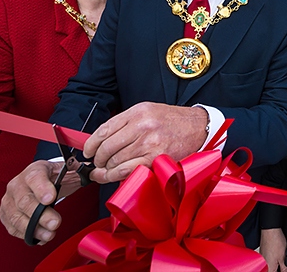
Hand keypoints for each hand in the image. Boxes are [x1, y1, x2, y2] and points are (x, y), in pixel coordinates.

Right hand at [0, 160, 80, 243]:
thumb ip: (86, 173)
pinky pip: (12, 226)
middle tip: (55, 223)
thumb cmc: (54, 177)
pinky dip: (26, 233)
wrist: (39, 182)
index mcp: (35, 170)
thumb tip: (103, 174)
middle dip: (40, 214)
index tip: (51, 198)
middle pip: (25, 200)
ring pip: (16, 215)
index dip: (42, 188)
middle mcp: (18, 183)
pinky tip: (40, 236)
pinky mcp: (6, 214)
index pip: (35, 177)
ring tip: (49, 234)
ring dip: (33, 228)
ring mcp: (10, 199)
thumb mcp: (70, 172)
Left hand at [83, 102, 207, 183]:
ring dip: (105, 170)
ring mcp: (149, 144)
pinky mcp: (156, 160)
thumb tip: (101, 140)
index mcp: (137, 112)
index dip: (91, 144)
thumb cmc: (172, 120)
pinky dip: (116, 176)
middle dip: (97, 159)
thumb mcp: (147, 111)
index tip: (88, 151)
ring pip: (115, 162)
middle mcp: (142, 127)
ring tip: (103, 171)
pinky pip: (128, 171)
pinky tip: (113, 175)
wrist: (198, 127)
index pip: (104, 130)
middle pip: (107, 147)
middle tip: (97, 163)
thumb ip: (125, 123)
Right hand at [260, 228, 286, 271]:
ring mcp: (262, 258)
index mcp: (269, 267)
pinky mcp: (263, 253)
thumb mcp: (283, 257)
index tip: (285, 270)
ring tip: (281, 260)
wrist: (270, 230)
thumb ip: (285, 268)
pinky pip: (268, 260)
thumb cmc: (275, 241)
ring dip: (276, 266)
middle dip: (278, 269)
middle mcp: (264, 264)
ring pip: (270, 266)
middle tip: (284, 267)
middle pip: (272, 271)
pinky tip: (278, 256)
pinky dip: (273, 260)